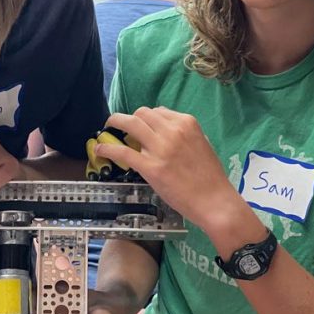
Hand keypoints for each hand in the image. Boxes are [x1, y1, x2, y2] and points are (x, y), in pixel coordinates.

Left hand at [94, 108, 238, 228]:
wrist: (214, 201)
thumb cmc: (210, 177)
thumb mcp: (201, 144)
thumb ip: (183, 135)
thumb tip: (163, 130)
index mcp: (186, 123)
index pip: (158, 111)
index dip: (146, 118)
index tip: (141, 125)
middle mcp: (172, 131)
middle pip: (142, 114)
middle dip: (130, 118)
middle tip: (121, 125)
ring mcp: (160, 148)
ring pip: (130, 124)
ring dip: (115, 122)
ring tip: (107, 127)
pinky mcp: (150, 167)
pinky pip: (122, 151)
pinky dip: (107, 147)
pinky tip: (100, 149)